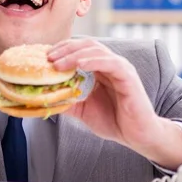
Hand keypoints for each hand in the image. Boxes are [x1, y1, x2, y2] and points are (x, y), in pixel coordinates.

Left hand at [48, 39, 181, 169]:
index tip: (44, 57)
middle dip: (65, 49)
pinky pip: (110, 63)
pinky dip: (93, 61)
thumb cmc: (114, 121)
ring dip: (74, 55)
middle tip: (48, 57)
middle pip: (86, 45)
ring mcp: (120, 68)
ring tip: (57, 63)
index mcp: (100, 68)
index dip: (62, 50)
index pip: (79, 50)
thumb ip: (67, 101)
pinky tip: (79, 65)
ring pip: (96, 50)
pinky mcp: (128, 77)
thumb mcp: (83, 109)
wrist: (136, 136)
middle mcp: (110, 64)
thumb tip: (45, 98)